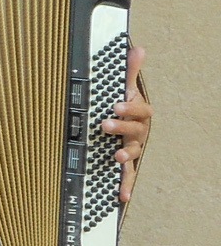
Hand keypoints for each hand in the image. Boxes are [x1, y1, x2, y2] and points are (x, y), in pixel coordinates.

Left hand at [108, 43, 150, 205]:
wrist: (127, 124)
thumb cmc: (125, 107)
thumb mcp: (126, 88)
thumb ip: (130, 71)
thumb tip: (138, 48)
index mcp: (138, 114)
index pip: (140, 109)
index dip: (130, 107)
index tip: (117, 103)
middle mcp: (138, 132)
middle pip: (135, 130)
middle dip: (122, 127)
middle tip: (106, 123)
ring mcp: (132, 147)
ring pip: (132, 151)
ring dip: (125, 153)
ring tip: (116, 154)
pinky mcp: (125, 162)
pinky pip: (127, 175)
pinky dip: (125, 186)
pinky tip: (122, 197)